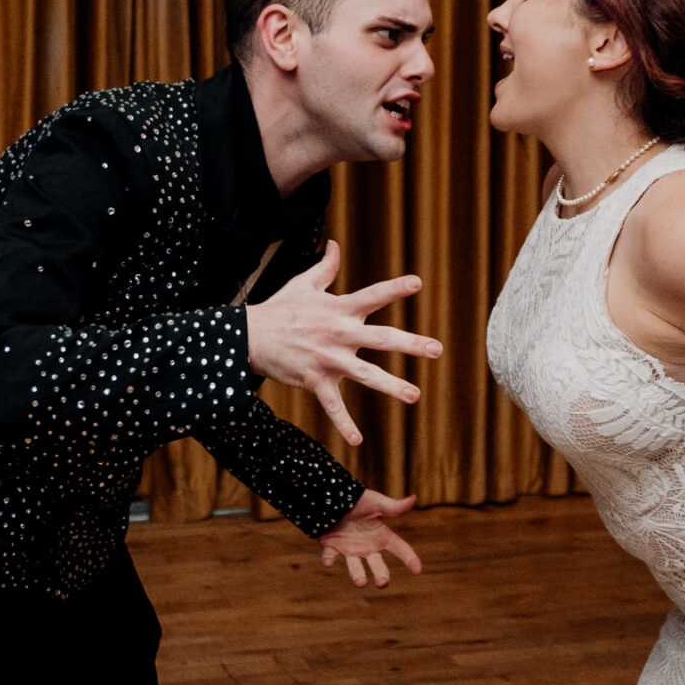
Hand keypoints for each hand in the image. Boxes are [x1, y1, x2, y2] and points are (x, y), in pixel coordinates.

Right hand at [244, 242, 441, 446]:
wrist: (249, 336)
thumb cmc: (279, 309)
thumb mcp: (303, 284)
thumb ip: (325, 267)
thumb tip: (335, 243)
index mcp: (339, 309)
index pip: (372, 295)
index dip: (395, 288)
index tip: (417, 283)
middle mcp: (339, 334)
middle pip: (381, 338)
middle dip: (411, 344)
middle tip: (436, 349)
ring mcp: (328, 359)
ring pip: (366, 375)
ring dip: (392, 386)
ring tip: (415, 395)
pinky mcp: (315, 380)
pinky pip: (333, 406)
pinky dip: (344, 424)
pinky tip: (358, 440)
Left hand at [318, 491, 421, 587]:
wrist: (334, 497)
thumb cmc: (357, 499)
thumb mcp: (377, 502)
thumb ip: (394, 506)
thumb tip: (414, 498)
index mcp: (381, 536)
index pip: (400, 548)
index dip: (409, 558)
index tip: (418, 570)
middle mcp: (367, 547)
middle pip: (378, 566)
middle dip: (381, 576)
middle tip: (382, 582)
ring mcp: (349, 549)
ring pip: (355, 567)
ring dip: (358, 576)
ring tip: (361, 582)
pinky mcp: (331, 547)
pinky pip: (329, 556)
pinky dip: (328, 559)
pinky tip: (328, 562)